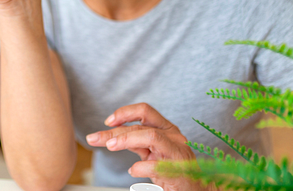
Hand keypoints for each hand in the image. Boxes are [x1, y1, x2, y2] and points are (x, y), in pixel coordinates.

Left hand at [85, 103, 208, 190]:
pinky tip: (132, 171)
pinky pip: (156, 165)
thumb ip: (136, 141)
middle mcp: (173, 136)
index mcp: (167, 128)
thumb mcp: (153, 151)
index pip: (144, 110)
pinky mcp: (179, 170)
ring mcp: (177, 152)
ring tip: (110, 146)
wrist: (197, 189)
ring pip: (150, 136)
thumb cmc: (173, 169)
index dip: (124, 113)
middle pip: (140, 127)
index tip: (107, 121)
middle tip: (94, 138)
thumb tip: (110, 135)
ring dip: (126, 140)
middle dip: (114, 132)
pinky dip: (140, 168)